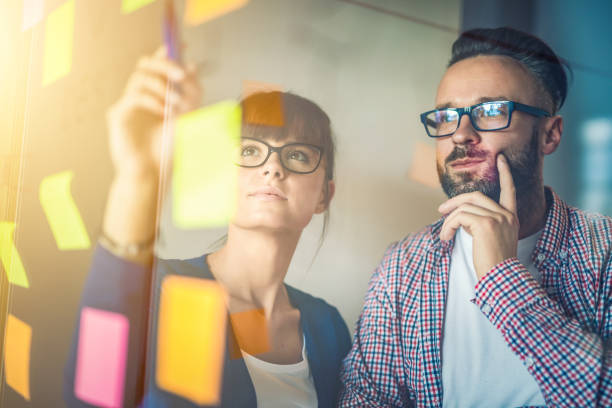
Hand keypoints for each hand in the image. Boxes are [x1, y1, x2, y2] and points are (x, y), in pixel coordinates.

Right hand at [106, 46, 202, 177]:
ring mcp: (127, 105)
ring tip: (175, 106)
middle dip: (166, 66)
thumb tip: (192, 65)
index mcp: (155, 95)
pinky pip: (134, 97)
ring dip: (162, 88)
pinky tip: (163, 113)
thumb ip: (190, 93)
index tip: (183, 46)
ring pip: (140, 78)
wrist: (153, 173)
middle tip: (181, 76)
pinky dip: (152, 101)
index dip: (168, 53)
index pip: (158, 66)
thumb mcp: (187, 118)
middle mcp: (139, 96)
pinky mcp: (118, 115)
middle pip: (146, 65)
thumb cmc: (169, 150)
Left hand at [438, 154, 519, 279]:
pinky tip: (446, 237)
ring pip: (464, 208)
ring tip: (444, 235)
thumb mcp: (492, 239)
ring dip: (448, 220)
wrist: (501, 278)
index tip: (500, 159)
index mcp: (510, 217)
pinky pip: (459, 216)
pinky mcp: (485, 223)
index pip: (509, 190)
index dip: (505, 174)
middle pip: (476, 196)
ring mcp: (497, 217)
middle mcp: (506, 214)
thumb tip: (462, 216)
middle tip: (440, 210)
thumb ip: (483, 223)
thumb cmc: (493, 263)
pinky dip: (448, 225)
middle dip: (455, 201)